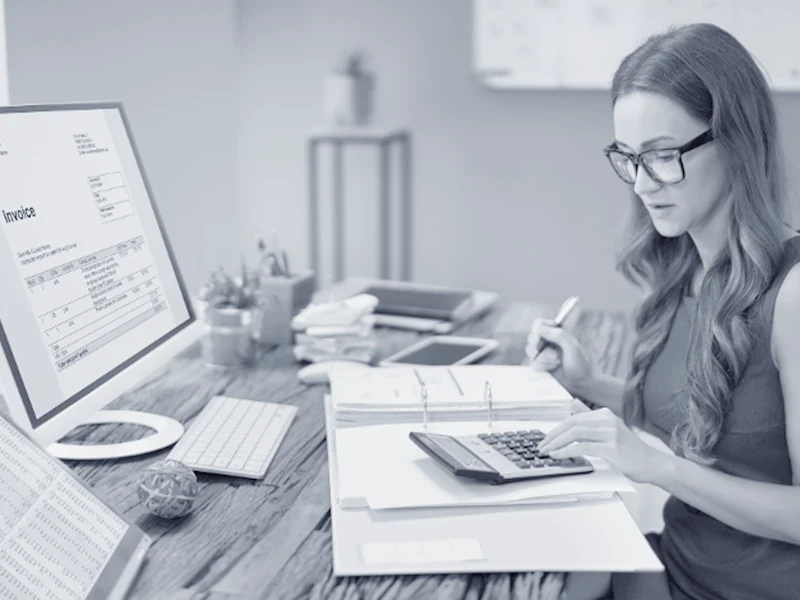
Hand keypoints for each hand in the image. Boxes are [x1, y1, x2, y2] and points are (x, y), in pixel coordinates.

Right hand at [526, 316, 594, 397]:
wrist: (580, 384)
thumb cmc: (580, 365)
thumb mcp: (572, 348)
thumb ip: (559, 336)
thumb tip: (540, 329)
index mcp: (557, 332)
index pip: (539, 324)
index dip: (536, 331)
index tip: (537, 341)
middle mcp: (548, 340)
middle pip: (531, 338)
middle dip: (541, 349)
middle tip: (555, 357)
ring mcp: (543, 352)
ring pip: (530, 351)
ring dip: (543, 359)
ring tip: (557, 364)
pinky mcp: (540, 363)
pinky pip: (532, 363)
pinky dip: (541, 367)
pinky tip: (552, 369)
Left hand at [537, 408, 664, 483]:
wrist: (652, 463)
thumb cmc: (629, 449)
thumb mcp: (610, 429)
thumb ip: (590, 417)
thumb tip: (571, 405)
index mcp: (604, 414)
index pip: (573, 418)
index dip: (556, 429)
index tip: (546, 439)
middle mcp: (607, 420)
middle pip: (572, 423)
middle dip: (553, 435)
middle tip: (541, 446)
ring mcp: (611, 433)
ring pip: (575, 433)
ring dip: (557, 443)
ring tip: (546, 451)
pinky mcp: (612, 448)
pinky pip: (582, 447)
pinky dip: (566, 451)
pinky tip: (558, 455)